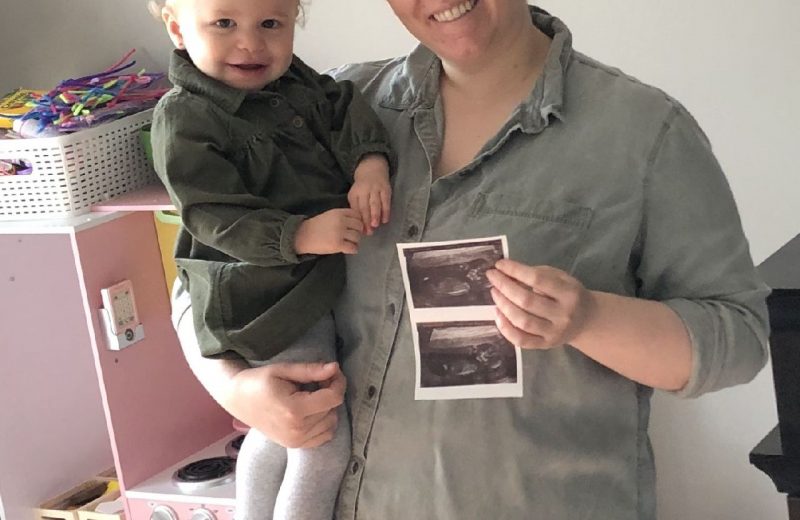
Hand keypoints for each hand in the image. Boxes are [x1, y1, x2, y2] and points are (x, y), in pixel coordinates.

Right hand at [225, 362, 345, 447]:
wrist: (237, 399)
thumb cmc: (258, 381)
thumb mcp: (283, 370)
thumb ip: (310, 371)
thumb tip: (335, 368)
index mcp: (294, 411)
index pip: (333, 398)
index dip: (338, 382)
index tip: (333, 371)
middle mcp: (297, 430)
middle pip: (333, 410)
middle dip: (331, 392)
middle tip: (319, 380)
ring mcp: (296, 441)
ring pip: (331, 424)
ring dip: (328, 408)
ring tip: (313, 395)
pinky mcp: (294, 445)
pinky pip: (324, 436)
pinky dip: (324, 423)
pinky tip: (312, 410)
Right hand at [294, 208, 363, 254]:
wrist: (303, 236)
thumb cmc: (316, 226)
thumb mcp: (330, 216)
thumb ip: (342, 217)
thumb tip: (357, 222)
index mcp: (338, 212)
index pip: (356, 215)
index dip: (357, 221)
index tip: (354, 227)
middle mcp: (340, 221)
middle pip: (359, 226)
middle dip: (357, 231)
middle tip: (352, 236)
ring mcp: (339, 233)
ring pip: (357, 237)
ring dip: (355, 241)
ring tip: (349, 243)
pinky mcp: (337, 245)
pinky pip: (353, 248)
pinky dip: (353, 249)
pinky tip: (348, 249)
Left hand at [348, 154, 390, 234]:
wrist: (371, 170)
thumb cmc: (362, 188)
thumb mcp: (355, 196)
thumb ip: (356, 208)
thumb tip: (360, 226)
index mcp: (355, 193)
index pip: (356, 208)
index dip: (358, 220)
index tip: (361, 231)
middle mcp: (364, 191)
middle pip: (365, 207)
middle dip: (366, 220)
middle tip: (368, 231)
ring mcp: (375, 189)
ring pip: (375, 203)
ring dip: (375, 215)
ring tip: (375, 226)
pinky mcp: (385, 189)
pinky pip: (386, 201)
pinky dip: (386, 211)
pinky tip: (385, 219)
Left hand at [486, 259, 596, 349]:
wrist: (586, 320)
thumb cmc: (569, 294)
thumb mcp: (561, 278)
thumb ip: (536, 274)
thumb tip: (507, 273)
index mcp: (569, 293)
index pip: (537, 279)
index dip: (515, 270)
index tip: (499, 265)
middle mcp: (563, 315)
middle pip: (527, 301)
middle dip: (504, 286)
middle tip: (492, 277)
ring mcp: (554, 333)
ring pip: (522, 321)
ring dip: (503, 305)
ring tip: (494, 292)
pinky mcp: (545, 345)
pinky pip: (521, 340)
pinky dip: (505, 328)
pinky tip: (498, 314)